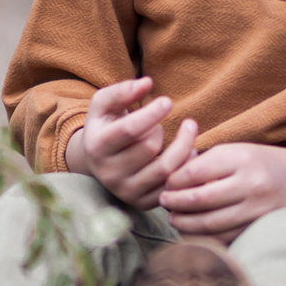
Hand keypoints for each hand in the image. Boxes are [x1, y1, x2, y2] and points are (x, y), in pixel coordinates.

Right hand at [63, 77, 198, 209]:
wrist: (96, 162)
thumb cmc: (105, 125)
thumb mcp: (103, 105)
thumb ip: (122, 91)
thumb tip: (146, 82)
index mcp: (98, 147)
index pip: (129, 130)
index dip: (151, 114)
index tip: (168, 101)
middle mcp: (109, 173)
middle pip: (149, 147)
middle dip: (162, 128)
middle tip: (164, 120)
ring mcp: (126, 191)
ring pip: (166, 169)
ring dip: (183, 146)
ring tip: (189, 129)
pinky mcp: (142, 203)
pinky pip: (173, 186)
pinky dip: (186, 166)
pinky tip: (189, 151)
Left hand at [158, 143, 285, 241]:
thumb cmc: (258, 164)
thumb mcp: (235, 152)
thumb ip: (204, 162)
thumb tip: (169, 176)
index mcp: (243, 158)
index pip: (197, 171)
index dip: (175, 179)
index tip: (166, 183)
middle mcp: (252, 184)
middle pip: (201, 198)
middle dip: (176, 202)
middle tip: (163, 202)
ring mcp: (258, 209)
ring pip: (211, 222)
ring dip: (186, 222)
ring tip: (173, 218)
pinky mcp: (259, 227)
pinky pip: (224, 236)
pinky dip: (203, 236)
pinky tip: (191, 230)